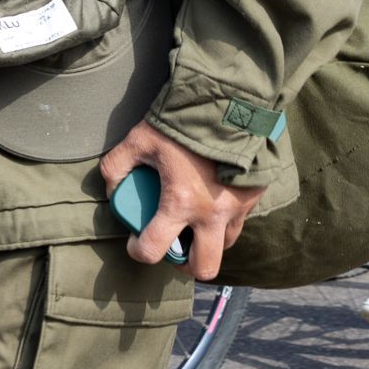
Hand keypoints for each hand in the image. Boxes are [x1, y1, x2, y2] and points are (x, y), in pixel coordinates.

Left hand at [99, 120, 264, 280]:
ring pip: (224, 245)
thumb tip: (114, 190)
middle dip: (185, 262)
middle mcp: (212, 213)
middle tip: (174, 244)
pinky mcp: (254, 196)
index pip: (153, 250)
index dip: (138, 251)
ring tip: (194, 220)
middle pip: (203, 267)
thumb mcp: (138, 139)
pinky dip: (224, 219)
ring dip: (207, 241)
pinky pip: (239, 220)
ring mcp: (237, 207)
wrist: (229, 101)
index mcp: (180, 203)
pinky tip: (213, 198)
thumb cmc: (181, 122)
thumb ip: (116, 166)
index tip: (136, 242)